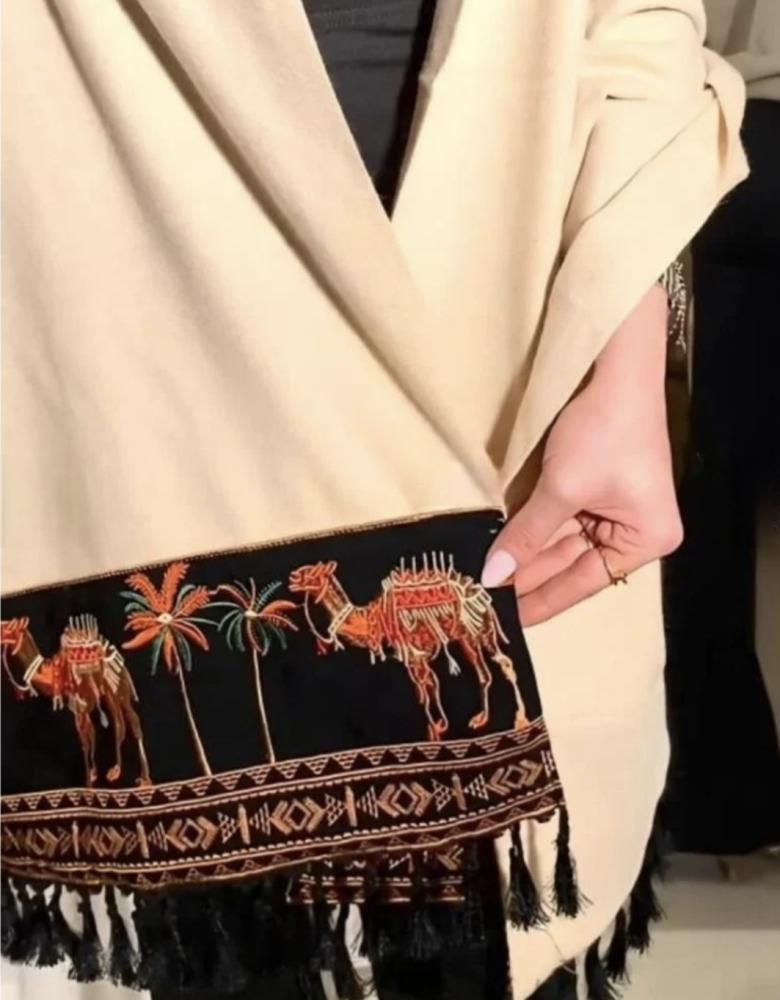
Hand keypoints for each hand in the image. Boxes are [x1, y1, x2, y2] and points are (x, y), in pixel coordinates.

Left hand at [482, 284, 682, 625]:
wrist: (613, 368)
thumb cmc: (603, 431)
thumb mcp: (562, 489)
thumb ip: (527, 536)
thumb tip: (492, 577)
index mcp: (645, 540)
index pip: (583, 583)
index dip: (541, 602)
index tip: (506, 623)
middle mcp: (635, 531)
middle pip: (571, 565)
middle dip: (528, 579)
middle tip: (484, 604)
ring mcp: (613, 509)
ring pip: (560, 544)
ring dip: (524, 557)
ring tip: (486, 581)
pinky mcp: (593, 488)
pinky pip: (558, 521)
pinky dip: (530, 532)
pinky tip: (501, 551)